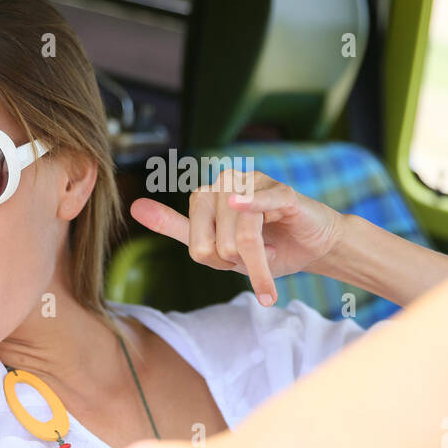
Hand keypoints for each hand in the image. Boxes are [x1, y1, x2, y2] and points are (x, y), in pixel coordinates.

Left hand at [130, 169, 343, 305]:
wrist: (313, 246)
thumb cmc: (267, 246)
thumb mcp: (218, 246)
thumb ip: (176, 228)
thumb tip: (134, 207)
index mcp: (205, 195)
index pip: (198, 246)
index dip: (218, 262)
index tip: (235, 262)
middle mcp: (226, 182)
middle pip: (218, 244)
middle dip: (240, 263)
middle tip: (258, 259)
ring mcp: (255, 183)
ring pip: (242, 236)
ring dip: (260, 264)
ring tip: (270, 265)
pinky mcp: (282, 191)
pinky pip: (263, 205)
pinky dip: (255, 210)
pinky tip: (248, 213)